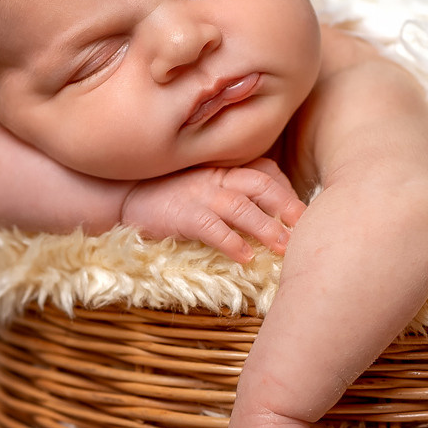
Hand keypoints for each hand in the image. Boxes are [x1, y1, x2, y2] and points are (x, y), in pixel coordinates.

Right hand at [117, 159, 303, 264]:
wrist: (119, 195)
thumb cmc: (164, 194)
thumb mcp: (201, 184)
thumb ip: (230, 189)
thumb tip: (266, 213)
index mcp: (222, 168)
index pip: (266, 171)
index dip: (288, 191)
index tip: (303, 214)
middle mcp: (214, 177)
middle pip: (262, 184)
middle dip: (288, 206)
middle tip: (308, 228)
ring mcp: (198, 194)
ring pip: (242, 206)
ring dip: (267, 227)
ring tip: (284, 247)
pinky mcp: (181, 214)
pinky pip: (211, 227)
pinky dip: (231, 242)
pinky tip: (246, 258)